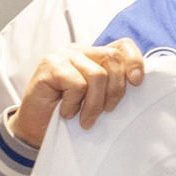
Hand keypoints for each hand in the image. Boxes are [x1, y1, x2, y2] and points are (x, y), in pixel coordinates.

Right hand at [6, 40, 145, 148]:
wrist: (37, 129)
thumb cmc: (71, 114)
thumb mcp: (99, 98)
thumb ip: (113, 85)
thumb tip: (138, 83)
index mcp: (95, 55)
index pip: (123, 46)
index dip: (135, 62)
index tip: (136, 83)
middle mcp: (80, 50)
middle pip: (113, 59)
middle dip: (116, 90)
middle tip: (106, 111)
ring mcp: (63, 55)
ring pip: (97, 75)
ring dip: (95, 103)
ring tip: (86, 118)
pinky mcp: (50, 66)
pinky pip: (77, 84)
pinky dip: (75, 104)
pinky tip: (67, 112)